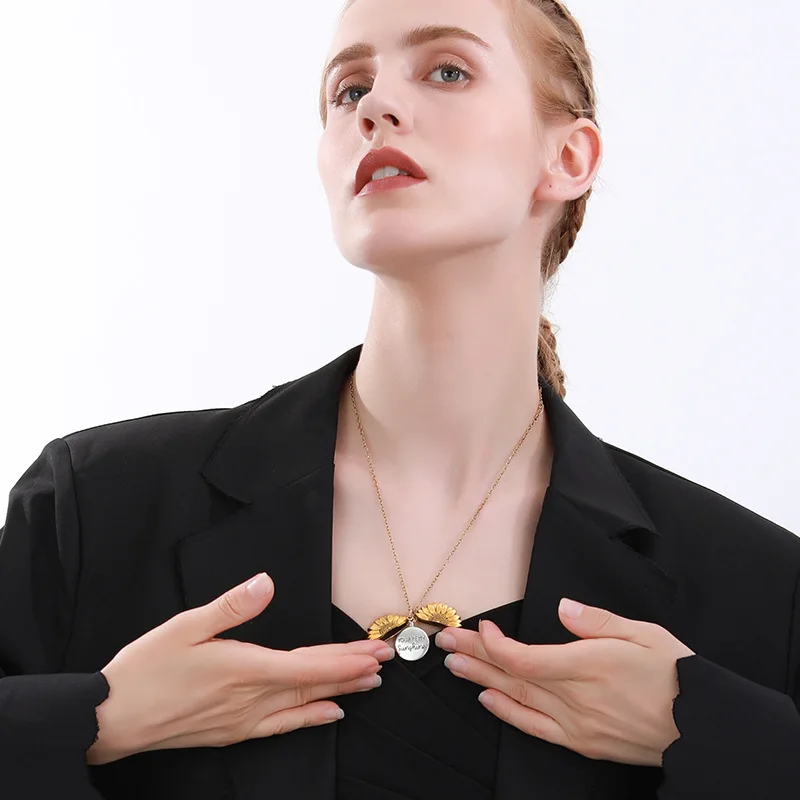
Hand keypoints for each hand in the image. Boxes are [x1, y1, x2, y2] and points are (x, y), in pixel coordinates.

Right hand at [87, 572, 392, 764]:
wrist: (113, 720)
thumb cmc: (146, 669)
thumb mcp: (185, 627)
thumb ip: (231, 607)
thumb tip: (265, 582)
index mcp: (246, 668)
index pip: (310, 664)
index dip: (347, 658)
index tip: (376, 651)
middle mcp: (252, 698)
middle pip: (315, 683)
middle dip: (353, 670)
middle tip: (386, 661)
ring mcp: (244, 720)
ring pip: (305, 704)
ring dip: (341, 691)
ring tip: (370, 683)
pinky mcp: (233, 732)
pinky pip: (283, 725)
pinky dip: (311, 717)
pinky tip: (329, 713)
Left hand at [435, 599, 694, 766]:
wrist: (703, 728)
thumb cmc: (676, 674)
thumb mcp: (644, 632)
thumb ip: (597, 620)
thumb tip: (562, 607)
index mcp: (588, 666)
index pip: (523, 657)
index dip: (494, 643)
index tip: (481, 627)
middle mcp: (575, 698)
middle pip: (512, 674)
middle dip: (475, 656)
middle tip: (445, 642)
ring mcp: (577, 725)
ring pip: (518, 699)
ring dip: (482, 681)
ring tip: (454, 666)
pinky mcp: (583, 744)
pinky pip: (536, 728)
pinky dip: (509, 714)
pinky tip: (489, 700)